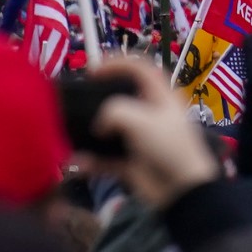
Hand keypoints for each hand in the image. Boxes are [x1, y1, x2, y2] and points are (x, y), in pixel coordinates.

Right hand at [86, 58, 219, 210]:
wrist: (182, 189)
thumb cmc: (168, 146)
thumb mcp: (141, 120)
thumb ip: (114, 112)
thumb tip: (100, 125)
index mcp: (161, 97)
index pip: (141, 68)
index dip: (118, 62)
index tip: (93, 70)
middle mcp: (150, 114)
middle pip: (121, 98)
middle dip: (98, 99)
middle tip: (77, 103)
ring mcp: (140, 138)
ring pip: (109, 130)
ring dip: (90, 134)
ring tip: (69, 134)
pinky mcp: (131, 161)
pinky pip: (106, 158)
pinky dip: (92, 161)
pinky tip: (79, 163)